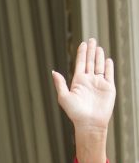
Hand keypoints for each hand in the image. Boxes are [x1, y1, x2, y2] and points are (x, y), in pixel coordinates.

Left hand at [51, 38, 115, 162]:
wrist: (89, 123)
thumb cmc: (75, 112)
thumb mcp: (64, 96)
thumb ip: (60, 83)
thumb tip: (53, 71)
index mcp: (78, 81)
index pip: (80, 63)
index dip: (81, 53)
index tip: (82, 43)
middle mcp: (88, 80)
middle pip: (90, 62)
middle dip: (91, 51)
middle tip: (92, 39)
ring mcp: (99, 83)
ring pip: (100, 66)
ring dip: (99, 56)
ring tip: (98, 47)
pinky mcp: (108, 88)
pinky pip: (109, 74)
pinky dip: (109, 66)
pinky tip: (108, 59)